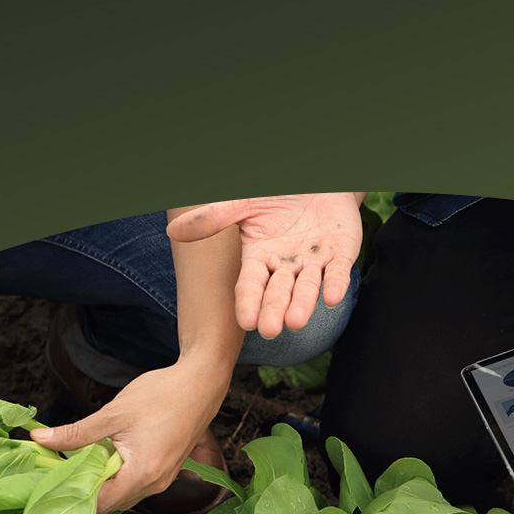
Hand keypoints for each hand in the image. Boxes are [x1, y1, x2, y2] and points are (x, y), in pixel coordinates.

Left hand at [29, 356, 230, 513]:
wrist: (203, 381)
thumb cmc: (162, 395)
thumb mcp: (114, 413)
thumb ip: (76, 433)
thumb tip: (39, 439)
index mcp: (142, 475)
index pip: (99, 505)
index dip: (72, 497)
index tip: (49, 484)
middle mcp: (156, 484)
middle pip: (111, 503)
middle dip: (85, 490)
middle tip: (58, 471)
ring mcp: (164, 477)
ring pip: (124, 492)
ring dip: (103, 481)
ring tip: (80, 460)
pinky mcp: (168, 467)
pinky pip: (137, 481)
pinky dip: (119, 474)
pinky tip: (107, 453)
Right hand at [167, 193, 363, 338]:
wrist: (316, 182)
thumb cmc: (276, 196)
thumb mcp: (243, 203)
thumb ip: (215, 218)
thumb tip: (173, 230)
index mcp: (260, 258)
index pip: (252, 285)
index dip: (249, 302)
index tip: (246, 321)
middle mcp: (287, 266)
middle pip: (279, 292)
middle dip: (274, 310)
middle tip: (269, 330)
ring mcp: (315, 262)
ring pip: (308, 288)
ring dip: (302, 304)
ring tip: (296, 322)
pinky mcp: (341, 254)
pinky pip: (338, 272)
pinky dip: (335, 284)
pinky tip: (331, 299)